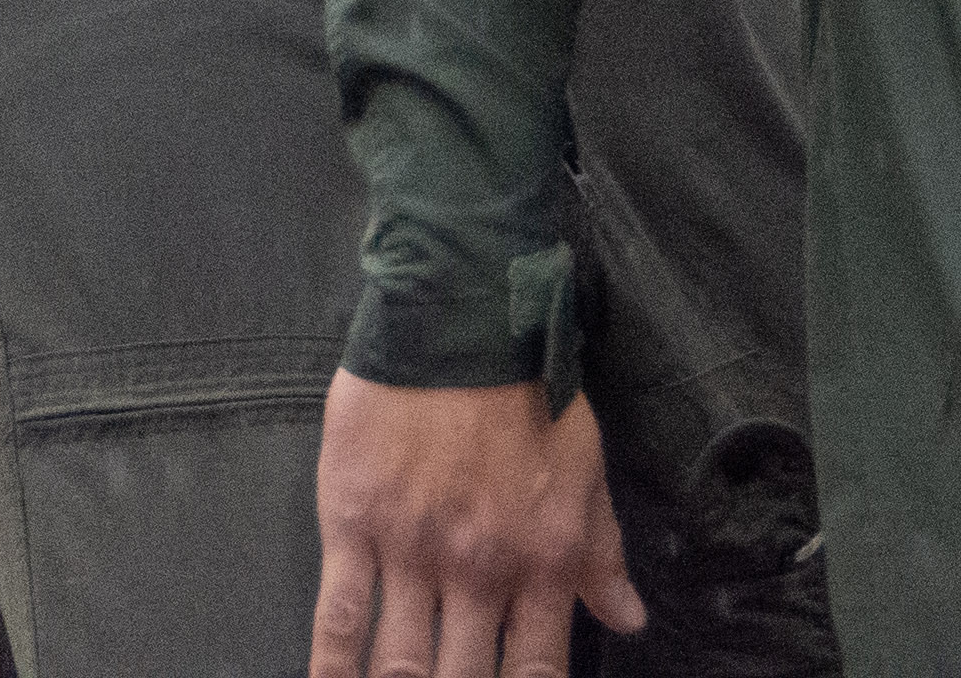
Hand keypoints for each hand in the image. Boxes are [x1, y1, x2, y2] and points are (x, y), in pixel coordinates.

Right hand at [311, 375, 645, 677]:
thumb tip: (627, 620)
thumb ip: (601, 555)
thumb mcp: (584, 471)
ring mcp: (412, 551)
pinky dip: (333, 664)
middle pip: (462, 677)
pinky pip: (340, 612)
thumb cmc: (528, 391)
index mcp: (542, 562)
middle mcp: (479, 571)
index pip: (535, 672)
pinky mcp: (354, 523)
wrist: (458, 318)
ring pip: (400, 660)